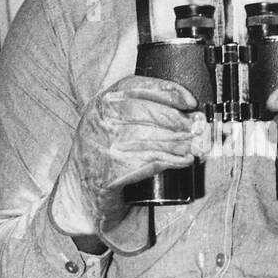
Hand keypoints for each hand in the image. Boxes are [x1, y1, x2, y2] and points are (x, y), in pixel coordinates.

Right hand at [56, 75, 200, 234]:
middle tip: (198, 127)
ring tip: (196, 145)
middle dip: (179, 119)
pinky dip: (172, 161)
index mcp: (101, 103)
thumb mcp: (111, 123)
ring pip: (151, 138)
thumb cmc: (103, 153)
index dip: (168, 91)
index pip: (136, 86)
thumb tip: (185, 112)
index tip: (190, 101)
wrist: (79, 191)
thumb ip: (137, 111)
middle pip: (147, 112)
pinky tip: (185, 161)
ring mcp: (104, 147)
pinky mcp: (110, 171)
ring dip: (180, 142)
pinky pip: (149, 162)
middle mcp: (99, 121)